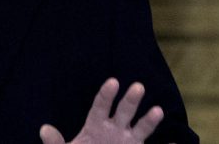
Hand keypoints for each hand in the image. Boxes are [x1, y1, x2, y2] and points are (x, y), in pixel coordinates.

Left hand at [39, 78, 163, 143]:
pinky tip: (174, 143)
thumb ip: (55, 142)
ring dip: (150, 121)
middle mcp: (114, 130)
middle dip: (130, 100)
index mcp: (95, 126)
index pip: (100, 106)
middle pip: (123, 111)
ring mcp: (128, 142)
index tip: (112, 81)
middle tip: (138, 85)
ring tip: (157, 110)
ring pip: (141, 129)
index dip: (106, 94)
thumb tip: (44, 129)